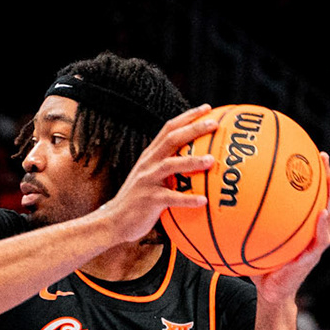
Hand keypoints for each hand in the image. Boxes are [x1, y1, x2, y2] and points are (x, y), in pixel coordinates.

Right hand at [92, 106, 220, 245]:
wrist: (114, 220)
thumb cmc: (140, 200)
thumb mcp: (152, 177)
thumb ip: (170, 167)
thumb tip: (197, 163)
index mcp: (150, 155)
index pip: (169, 128)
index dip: (188, 116)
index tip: (207, 108)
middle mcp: (148, 163)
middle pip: (171, 139)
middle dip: (193, 129)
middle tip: (215, 124)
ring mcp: (147, 180)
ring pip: (170, 165)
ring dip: (192, 161)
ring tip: (211, 161)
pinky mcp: (149, 200)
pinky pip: (171, 198)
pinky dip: (188, 199)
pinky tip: (204, 201)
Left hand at [253, 153, 329, 305]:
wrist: (270, 294)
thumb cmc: (259, 266)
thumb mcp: (251, 242)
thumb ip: (242, 224)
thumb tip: (217, 203)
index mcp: (300, 225)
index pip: (308, 196)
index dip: (310, 175)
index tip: (305, 153)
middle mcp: (311, 230)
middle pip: (324, 198)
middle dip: (326, 177)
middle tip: (323, 156)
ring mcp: (315, 243)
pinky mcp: (312, 257)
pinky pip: (321, 239)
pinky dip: (323, 226)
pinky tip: (322, 213)